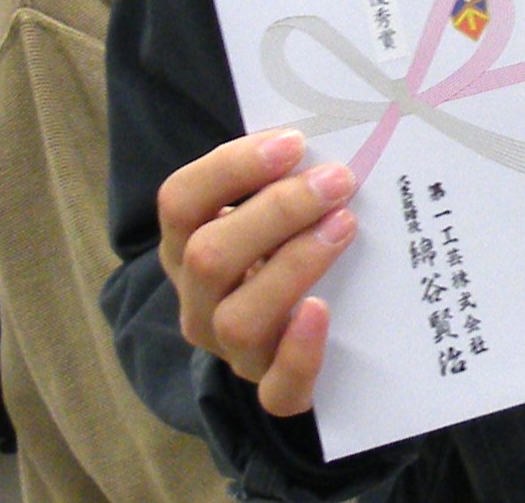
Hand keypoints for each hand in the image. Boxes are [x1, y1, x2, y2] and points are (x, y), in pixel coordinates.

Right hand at [157, 127, 358, 415]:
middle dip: (277, 212)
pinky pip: (276, 390)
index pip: (180, 202)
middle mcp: (198, 300)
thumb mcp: (269, 209)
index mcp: (186, 244)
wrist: (294, 336)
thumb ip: (282, 176)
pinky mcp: (272, 389)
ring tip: (344, 225)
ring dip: (294, 265)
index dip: (231, 168)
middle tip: (338, 180)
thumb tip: (330, 133)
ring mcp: (230, 349)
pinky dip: (299, 353)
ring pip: (239, 318)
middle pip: (209, 256)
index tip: (293, 141)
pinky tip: (322, 310)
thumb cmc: (285, 245)